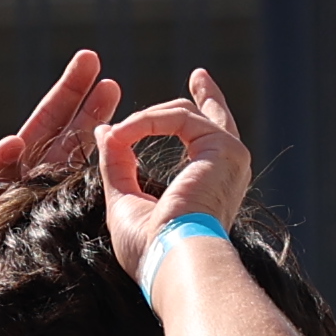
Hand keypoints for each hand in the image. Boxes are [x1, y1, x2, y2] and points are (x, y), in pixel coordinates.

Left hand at [95, 71, 253, 278]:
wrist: (173, 261)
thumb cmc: (151, 249)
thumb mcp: (126, 201)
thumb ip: (118, 165)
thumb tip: (104, 132)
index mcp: (213, 185)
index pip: (210, 139)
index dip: (202, 109)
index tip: (197, 85)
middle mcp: (228, 169)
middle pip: (216, 118)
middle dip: (204, 95)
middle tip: (199, 75)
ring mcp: (230, 155)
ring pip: (184, 115)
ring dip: (143, 120)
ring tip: (116, 135)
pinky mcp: (224, 148)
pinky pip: (178, 118)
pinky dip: (145, 124)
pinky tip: (122, 136)